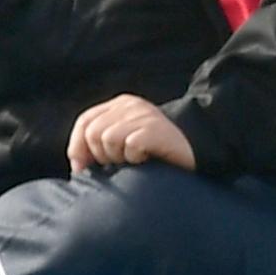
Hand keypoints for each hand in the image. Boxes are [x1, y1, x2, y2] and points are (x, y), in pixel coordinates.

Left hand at [67, 95, 196, 176]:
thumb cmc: (156, 154)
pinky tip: (148, 159)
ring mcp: (143, 114)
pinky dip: (135, 158)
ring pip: (107, 139)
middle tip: (122, 162)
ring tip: (136, 160)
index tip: (82, 169)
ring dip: (119, 157)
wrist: (198, 151)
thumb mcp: (125, 144)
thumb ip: (100, 146)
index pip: (85, 122)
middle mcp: (130, 105)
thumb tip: (77, 167)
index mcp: (120, 105)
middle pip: (92, 132)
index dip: (78, 147)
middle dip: (101, 155)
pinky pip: (129, 146)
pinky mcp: (154, 127)